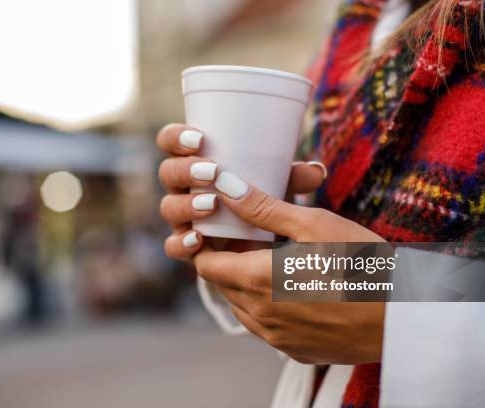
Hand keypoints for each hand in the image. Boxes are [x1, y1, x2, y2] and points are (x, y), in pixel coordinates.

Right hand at [156, 123, 325, 258]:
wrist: (257, 243)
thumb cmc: (263, 200)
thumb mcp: (276, 186)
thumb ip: (291, 178)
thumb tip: (317, 172)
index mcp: (194, 161)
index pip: (171, 142)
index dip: (176, 137)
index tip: (200, 138)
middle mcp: (183, 188)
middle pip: (168, 174)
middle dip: (185, 170)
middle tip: (211, 172)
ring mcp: (182, 218)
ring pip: (169, 208)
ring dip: (186, 204)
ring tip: (212, 204)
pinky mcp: (187, 247)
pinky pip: (173, 246)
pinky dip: (182, 243)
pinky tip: (197, 240)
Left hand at [194, 172, 385, 363]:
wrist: (404, 314)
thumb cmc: (361, 262)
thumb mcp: (312, 224)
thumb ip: (263, 209)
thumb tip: (226, 188)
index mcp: (257, 280)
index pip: (206, 264)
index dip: (209, 245)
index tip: (225, 230)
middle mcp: (260, 316)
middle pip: (223, 285)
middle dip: (229, 262)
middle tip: (255, 239)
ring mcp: (278, 338)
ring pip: (243, 308)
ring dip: (247, 286)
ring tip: (277, 263)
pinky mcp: (296, 351)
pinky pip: (266, 328)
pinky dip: (268, 308)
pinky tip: (296, 290)